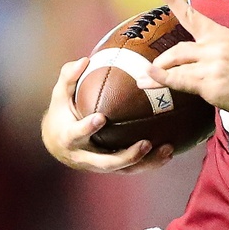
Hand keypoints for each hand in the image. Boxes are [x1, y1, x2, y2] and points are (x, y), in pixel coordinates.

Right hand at [42, 58, 174, 172]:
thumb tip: (84, 60)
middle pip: (106, 162)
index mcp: (68, 138)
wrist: (59, 144)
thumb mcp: (60, 95)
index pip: (76, 135)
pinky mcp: (112, 168)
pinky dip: (151, 162)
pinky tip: (169, 152)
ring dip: (147, 162)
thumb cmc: (62, 113)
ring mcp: (99, 165)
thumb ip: (70, 78)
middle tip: (146, 143)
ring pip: (125, 169)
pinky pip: (133, 169)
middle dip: (127, 156)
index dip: (87, 128)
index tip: (100, 118)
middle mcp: (84, 156)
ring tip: (167, 149)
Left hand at [148, 0, 228, 119]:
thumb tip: (192, 62)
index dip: (173, 0)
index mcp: (222, 35)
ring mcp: (213, 65)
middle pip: (177, 50)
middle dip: (162, 62)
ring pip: (175, 66)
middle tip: (150, 70)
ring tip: (143, 81)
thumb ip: (213, 53)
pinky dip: (164, 81)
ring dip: (157, 74)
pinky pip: (181, 82)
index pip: (193, 16)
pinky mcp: (212, 84)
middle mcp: (215, 47)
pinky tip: (153, 80)